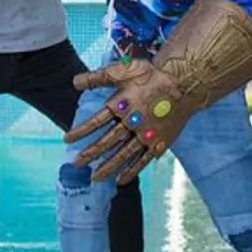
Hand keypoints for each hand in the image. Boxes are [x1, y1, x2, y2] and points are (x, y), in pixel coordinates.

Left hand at [66, 0, 251, 183]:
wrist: (184, 82)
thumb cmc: (152, 74)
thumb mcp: (123, 71)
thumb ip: (97, 78)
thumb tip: (74, 82)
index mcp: (121, 105)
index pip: (95, 122)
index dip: (80, 132)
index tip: (67, 140)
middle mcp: (131, 122)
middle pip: (107, 142)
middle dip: (90, 154)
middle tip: (77, 164)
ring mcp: (146, 134)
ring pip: (123, 154)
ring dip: (108, 167)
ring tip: (95, 178)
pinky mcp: (159, 141)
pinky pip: (143, 160)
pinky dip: (132, 170)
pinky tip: (121, 180)